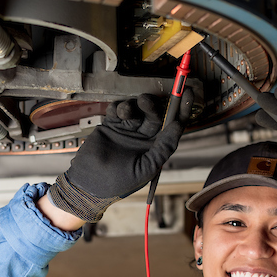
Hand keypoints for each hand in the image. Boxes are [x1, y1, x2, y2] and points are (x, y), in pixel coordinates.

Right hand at [49, 92, 190, 222]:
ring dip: (133, 106)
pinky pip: (117, 110)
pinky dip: (118, 107)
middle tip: (145, 100)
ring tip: (125, 110)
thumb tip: (178, 126)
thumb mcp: (147, 168)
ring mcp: (127, 130)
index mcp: (155, 148)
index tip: (187, 93)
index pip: (172, 126)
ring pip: (136, 110)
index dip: (181, 111)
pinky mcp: (111, 126)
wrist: (89, 183)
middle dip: (151, 106)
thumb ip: (164, 148)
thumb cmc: (118, 182)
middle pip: (154, 115)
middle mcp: (143, 138)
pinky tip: (116, 111)